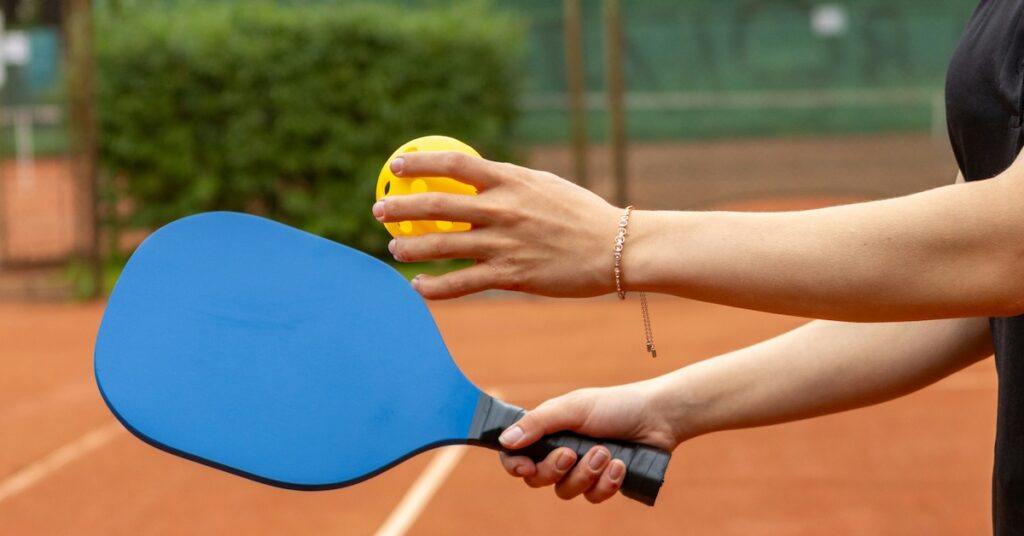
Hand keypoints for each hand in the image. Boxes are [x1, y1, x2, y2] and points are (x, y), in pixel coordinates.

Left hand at [372, 152, 620, 298]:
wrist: (616, 249)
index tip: (398, 166)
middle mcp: (502, 209)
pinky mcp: (510, 276)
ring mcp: (504, 244)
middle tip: (380, 212)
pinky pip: (462, 284)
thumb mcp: (545, 186)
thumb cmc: (582, 215)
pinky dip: (435, 288)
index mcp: (511, 180)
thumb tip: (479, 178)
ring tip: (394, 250)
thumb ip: (511, 183)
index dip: (420, 163)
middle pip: (437, 205)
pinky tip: (420, 288)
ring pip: (443, 245)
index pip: (454, 164)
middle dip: (401, 208)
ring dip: (411, 248)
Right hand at [496, 381, 680, 503]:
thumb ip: (538, 424)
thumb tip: (505, 440)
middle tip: (573, 453)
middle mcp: (561, 452)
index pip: (516, 454)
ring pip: (566, 491)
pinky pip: (592, 497)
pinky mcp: (603, 484)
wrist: (657, 418)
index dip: (515, 465)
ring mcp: (582, 470)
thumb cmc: (615, 406)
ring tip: (606, 452)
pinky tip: (620, 466)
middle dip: (555, 469)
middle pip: (537, 479)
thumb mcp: (573, 408)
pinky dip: (606, 483)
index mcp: (548, 431)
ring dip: (586, 473)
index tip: (525, 467)